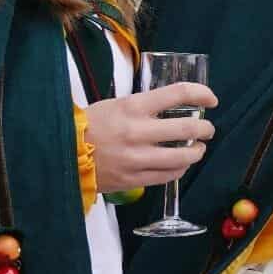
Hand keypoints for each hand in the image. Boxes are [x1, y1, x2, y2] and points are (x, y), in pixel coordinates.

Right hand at [85, 82, 217, 192]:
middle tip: (208, 129)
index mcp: (133, 107)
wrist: (62, 153)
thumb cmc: (89, 125)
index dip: (202, 94)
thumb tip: (174, 107)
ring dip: (197, 151)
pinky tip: (180, 164)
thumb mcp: (115, 105)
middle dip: (206, 129)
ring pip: (183, 156)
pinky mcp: (134, 179)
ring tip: (198, 148)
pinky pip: (168, 175)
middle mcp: (138, 132)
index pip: (179, 93)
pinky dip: (180, 168)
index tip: (211, 100)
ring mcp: (137, 158)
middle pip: (188, 128)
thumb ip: (144, 107)